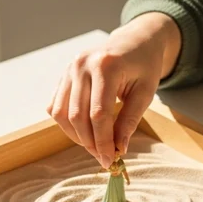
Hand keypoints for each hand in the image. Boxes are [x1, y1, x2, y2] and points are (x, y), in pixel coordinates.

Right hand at [48, 13, 180, 167]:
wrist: (135, 41)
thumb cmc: (144, 66)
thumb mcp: (145, 93)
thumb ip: (129, 121)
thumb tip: (118, 149)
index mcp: (106, 65)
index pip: (99, 114)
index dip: (103, 141)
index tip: (110, 160)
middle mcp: (82, 64)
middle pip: (77, 116)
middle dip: (89, 142)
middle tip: (103, 158)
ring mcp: (69, 68)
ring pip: (62, 113)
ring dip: (76, 136)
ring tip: (94, 146)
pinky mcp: (63, 74)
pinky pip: (56, 105)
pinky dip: (66, 124)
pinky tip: (83, 131)